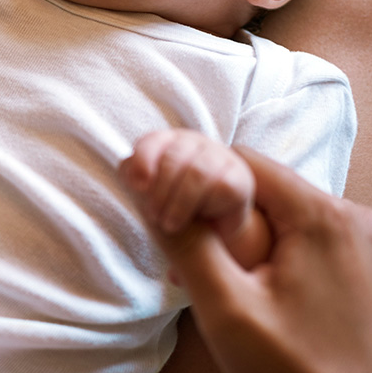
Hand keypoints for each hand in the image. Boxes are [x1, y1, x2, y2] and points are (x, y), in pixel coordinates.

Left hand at [121, 129, 266, 268]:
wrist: (213, 230)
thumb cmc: (175, 208)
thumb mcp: (149, 195)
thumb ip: (137, 182)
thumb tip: (132, 178)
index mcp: (168, 142)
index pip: (151, 142)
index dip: (142, 162)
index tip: (136, 187)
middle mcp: (194, 143)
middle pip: (172, 159)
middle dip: (159, 192)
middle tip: (153, 216)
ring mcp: (220, 157)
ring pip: (195, 173)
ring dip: (178, 203)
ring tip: (169, 224)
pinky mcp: (240, 177)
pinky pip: (219, 186)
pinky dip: (203, 206)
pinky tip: (197, 220)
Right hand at [133, 147, 371, 372]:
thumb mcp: (224, 308)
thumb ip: (186, 243)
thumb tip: (149, 192)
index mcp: (326, 216)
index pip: (246, 162)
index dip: (203, 184)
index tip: (182, 224)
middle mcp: (363, 221)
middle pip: (274, 191)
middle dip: (232, 219)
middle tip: (207, 270)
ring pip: (300, 218)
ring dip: (264, 241)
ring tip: (243, 293)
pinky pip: (328, 246)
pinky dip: (297, 260)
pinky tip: (281, 305)